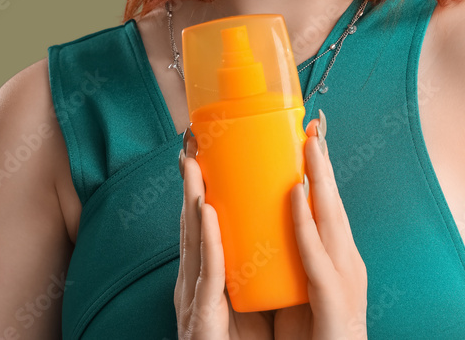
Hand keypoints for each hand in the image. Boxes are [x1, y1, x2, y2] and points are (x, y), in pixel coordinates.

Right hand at [175, 132, 274, 339]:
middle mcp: (196, 284)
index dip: (202, 191)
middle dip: (191, 185)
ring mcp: (195, 300)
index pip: (204, 227)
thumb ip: (249, 267)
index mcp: (207, 278)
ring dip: (193, 199)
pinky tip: (207, 212)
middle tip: (192, 147)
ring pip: (194, 241)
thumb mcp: (243, 299)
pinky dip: (208, 240)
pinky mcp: (202, 317)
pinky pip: (209, 273)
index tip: (204, 155)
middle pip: (193, 227)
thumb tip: (272, 231)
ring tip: (194, 166)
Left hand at [272, 109, 368, 339]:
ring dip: (319, 178)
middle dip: (323, 164)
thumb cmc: (319, 339)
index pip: (329, 209)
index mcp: (337, 261)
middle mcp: (347, 264)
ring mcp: (345, 279)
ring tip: (307, 145)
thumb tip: (265, 236)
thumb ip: (291, 265)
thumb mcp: (303, 293)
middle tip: (311, 127)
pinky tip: (297, 194)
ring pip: (331, 218)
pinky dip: (305, 221)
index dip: (321, 173)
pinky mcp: (336, 299)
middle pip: (334, 205)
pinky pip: (316, 253)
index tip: (310, 137)